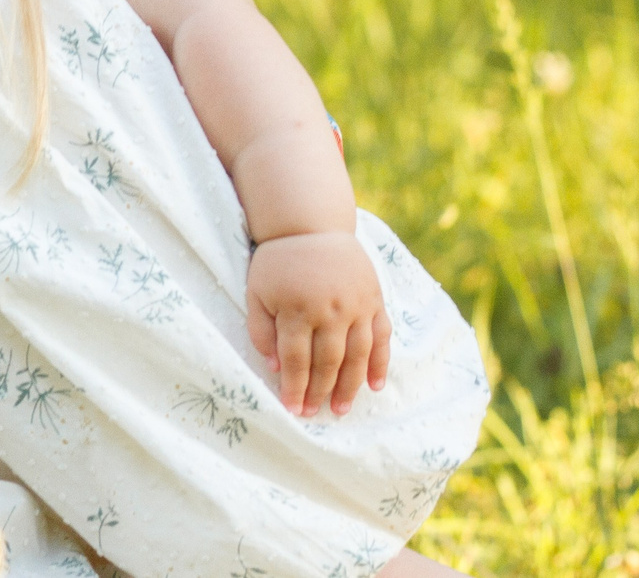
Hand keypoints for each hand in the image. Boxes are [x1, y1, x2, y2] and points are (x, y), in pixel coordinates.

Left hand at [244, 230, 391, 416]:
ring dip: (350, 386)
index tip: (292, 409)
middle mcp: (330, 310)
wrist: (310, 224)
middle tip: (314, 414)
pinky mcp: (373, 299)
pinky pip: (381, 336)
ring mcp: (356, 305)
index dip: (294, 387)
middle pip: (328, 362)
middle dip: (320, 392)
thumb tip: (275, 367)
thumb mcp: (256, 291)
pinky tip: (375, 385)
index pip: (297, 359)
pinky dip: (380, 362)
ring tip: (341, 409)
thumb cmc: (278, 261)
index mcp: (297, 308)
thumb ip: (261, 330)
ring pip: (357, 355)